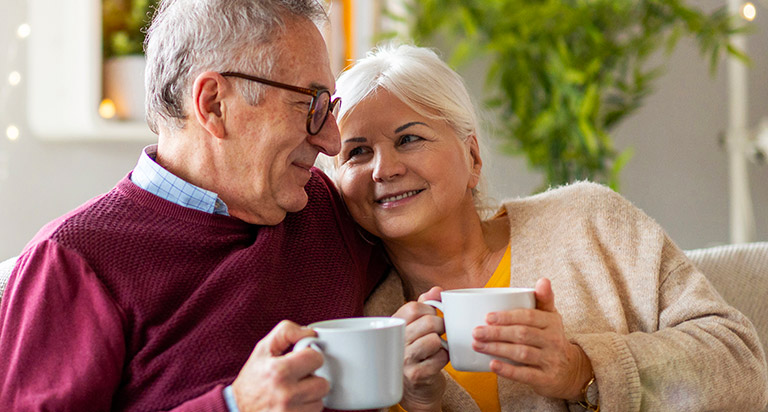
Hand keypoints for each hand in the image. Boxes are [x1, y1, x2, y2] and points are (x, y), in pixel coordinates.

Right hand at [231, 320, 328, 411]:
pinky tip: (294, 404)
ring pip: (320, 400)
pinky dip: (306, 409)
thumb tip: (311, 333)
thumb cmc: (253, 378)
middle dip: (313, 379)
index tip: (301, 361)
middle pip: (323, 383)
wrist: (237, 408)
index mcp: (279, 371)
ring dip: (311, 396)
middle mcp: (286, 394)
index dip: (310, 357)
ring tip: (295, 392)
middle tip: (299, 379)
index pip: (316, 358)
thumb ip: (286, 332)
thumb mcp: (263, 349)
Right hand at [391, 287, 448, 411]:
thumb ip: (425, 305)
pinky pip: (440, 357)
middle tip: (438, 333)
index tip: (432, 316)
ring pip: (434, 340)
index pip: (413, 306)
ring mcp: (404, 359)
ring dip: (441, 343)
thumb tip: (437, 289)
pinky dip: (444, 358)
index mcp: (393, 326)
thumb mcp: (416, 327)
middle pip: (427, 322)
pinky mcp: (417, 374)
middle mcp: (395, 342)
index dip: (430, 309)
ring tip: (436, 347)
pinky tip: (437, 361)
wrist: (416, 390)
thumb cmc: (417, 353)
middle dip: (440, 326)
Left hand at [471, 278, 592, 399]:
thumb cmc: (551, 338)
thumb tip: (543, 280)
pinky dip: (507, 370)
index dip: (507, 317)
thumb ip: (544, 299)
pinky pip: (525, 374)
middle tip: (476, 332)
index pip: (528, 316)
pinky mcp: (546, 379)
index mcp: (552, 322)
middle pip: (522, 334)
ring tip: (477, 345)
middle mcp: (553, 340)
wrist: (571, 371)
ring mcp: (550, 360)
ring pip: (521, 353)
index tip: (487, 317)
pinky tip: (492, 365)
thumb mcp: (551, 318)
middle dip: (496, 333)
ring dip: (497, 349)